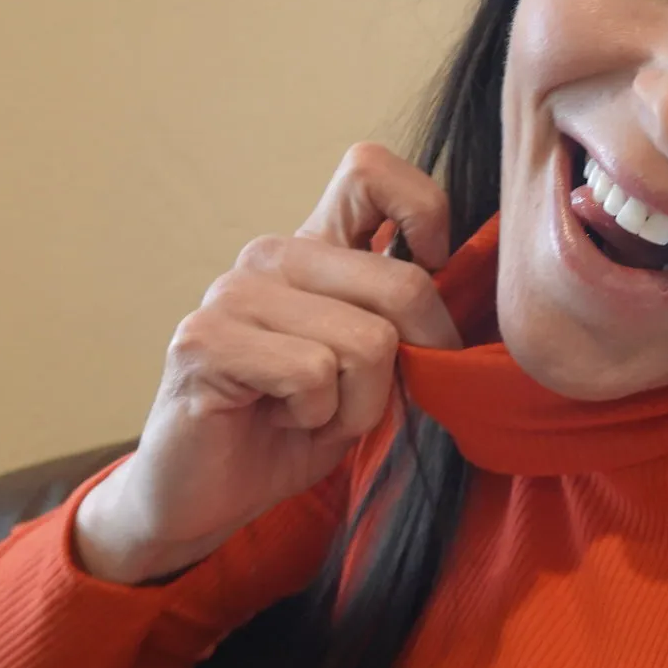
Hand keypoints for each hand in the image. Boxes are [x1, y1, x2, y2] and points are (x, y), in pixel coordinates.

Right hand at [72, 143, 460, 583]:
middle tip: (364, 399)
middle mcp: (273, 255)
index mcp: (316, 247)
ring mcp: (233, 291)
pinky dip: (316, 418)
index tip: (432, 277)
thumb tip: (463, 300)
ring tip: (310, 413)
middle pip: (403, 282)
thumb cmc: (296, 430)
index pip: (370, 170)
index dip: (424, 213)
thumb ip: (407, 322)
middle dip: (414, 361)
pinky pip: (314, 374)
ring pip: (368, 342)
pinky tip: (277, 420)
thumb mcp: (375, 370)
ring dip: (358, 405)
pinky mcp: (204, 338)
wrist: (207, 498)